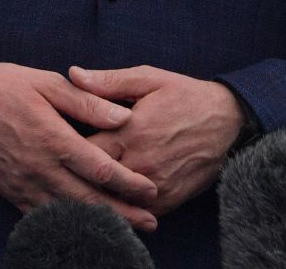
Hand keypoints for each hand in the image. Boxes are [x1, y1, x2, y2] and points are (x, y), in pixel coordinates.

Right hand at [0, 63, 159, 231]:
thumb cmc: (6, 87)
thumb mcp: (48, 83)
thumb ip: (87, 101)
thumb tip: (124, 116)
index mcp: (53, 138)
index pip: (100, 169)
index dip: (128, 183)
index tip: (151, 189)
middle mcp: (40, 167)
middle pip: (89, 200)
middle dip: (123, 214)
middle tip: (152, 222)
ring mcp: (24, 184)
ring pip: (68, 214)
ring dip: (99, 224)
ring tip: (127, 232)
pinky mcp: (12, 192)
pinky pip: (43, 217)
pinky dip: (67, 225)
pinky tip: (85, 229)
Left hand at [70, 65, 242, 215]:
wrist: (229, 122)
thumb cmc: (184, 95)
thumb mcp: (148, 79)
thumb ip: (108, 81)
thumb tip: (73, 74)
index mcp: (130, 132)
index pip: (82, 149)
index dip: (65, 146)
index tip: (57, 141)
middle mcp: (141, 163)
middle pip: (93, 178)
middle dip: (77, 172)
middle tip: (65, 164)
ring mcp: (156, 186)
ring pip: (112, 199)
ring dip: (97, 192)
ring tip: (83, 180)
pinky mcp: (169, 201)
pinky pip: (135, 211)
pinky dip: (121, 205)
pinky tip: (111, 193)